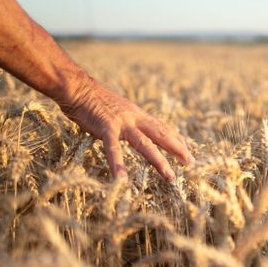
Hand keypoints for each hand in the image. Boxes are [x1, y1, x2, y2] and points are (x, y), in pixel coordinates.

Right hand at [58, 76, 193, 180]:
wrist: (77, 87)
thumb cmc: (93, 99)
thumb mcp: (118, 109)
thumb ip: (128, 120)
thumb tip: (136, 129)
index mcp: (137, 114)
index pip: (162, 127)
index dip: (176, 138)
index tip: (187, 149)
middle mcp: (134, 118)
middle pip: (161, 134)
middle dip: (177, 148)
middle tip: (191, 163)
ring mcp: (121, 123)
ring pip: (145, 143)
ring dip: (158, 160)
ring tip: (170, 176)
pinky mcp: (105, 128)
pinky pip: (113, 149)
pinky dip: (118, 164)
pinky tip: (121, 179)